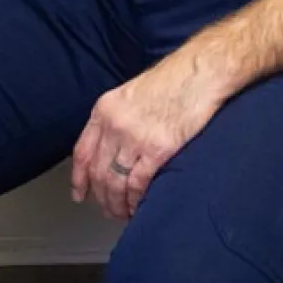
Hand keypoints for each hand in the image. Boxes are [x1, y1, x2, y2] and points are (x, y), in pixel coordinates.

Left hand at [70, 50, 231, 219]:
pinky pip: (138, 183)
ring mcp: (136, 137)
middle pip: (98, 172)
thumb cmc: (176, 77)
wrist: (203, 69)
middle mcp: (115, 124)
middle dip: (102, 197)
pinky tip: (139, 205)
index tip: (80, 194)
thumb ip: (119, 117)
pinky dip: (136, 199)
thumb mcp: (134, 92)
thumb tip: (114, 147)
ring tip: (123, 212)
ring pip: (116, 182)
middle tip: (108, 209)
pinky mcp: (159, 148)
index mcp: (106, 109)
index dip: (79, 178)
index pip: (82, 152)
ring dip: (117, 203)